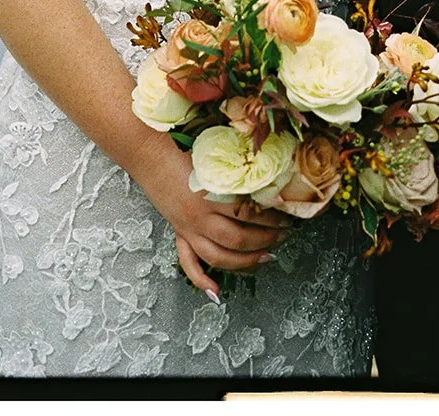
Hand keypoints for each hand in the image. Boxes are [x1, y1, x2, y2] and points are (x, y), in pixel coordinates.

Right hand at [138, 140, 291, 298]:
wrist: (150, 151)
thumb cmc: (183, 146)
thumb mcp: (216, 153)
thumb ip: (237, 165)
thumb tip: (267, 167)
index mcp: (211, 195)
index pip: (249, 214)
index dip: (272, 217)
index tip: (288, 215)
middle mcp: (200, 217)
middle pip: (237, 239)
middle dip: (265, 240)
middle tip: (284, 236)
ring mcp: (188, 228)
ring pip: (219, 256)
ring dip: (245, 261)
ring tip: (266, 257)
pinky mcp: (179, 232)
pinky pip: (188, 262)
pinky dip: (201, 280)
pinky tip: (216, 292)